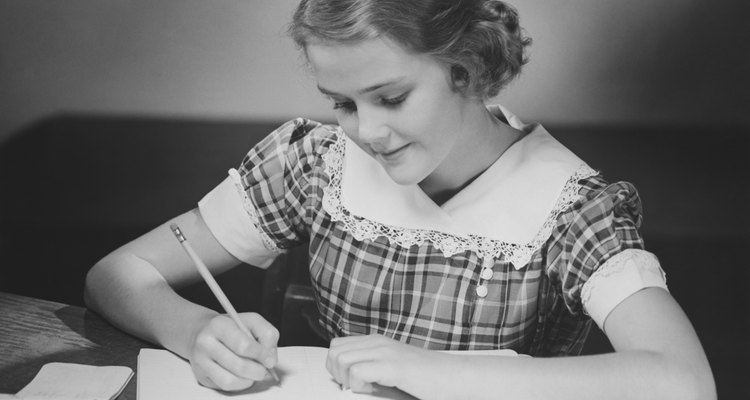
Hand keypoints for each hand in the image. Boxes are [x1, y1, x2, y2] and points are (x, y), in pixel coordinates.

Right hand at [189, 312, 278, 390]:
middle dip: (258, 370)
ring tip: (254, 372)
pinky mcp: (201, 375)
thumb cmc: (231, 327)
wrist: (201, 332)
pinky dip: (240, 384)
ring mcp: (201, 361)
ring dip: (249, 379)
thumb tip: (270, 359)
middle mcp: (206, 343)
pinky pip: (225, 386)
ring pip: (231, 380)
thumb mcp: (251, 321)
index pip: (244, 345)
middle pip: (239, 366)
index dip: (261, 355)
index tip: (270, 360)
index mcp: (219, 325)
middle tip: (264, 368)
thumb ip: (267, 334)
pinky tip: (244, 376)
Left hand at [326, 334, 447, 396]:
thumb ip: (371, 366)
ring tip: (365, 387)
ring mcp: (385, 352)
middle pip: (334, 351)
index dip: (336, 366)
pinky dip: (358, 385)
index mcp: (376, 341)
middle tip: (354, 385)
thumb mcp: (392, 367)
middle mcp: (377, 342)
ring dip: (347, 379)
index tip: (350, 381)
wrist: (453, 377)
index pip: (336, 345)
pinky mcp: (393, 366)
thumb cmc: (426, 377)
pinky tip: (373, 389)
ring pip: (340, 359)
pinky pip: (357, 372)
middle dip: (337, 373)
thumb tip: (345, 376)